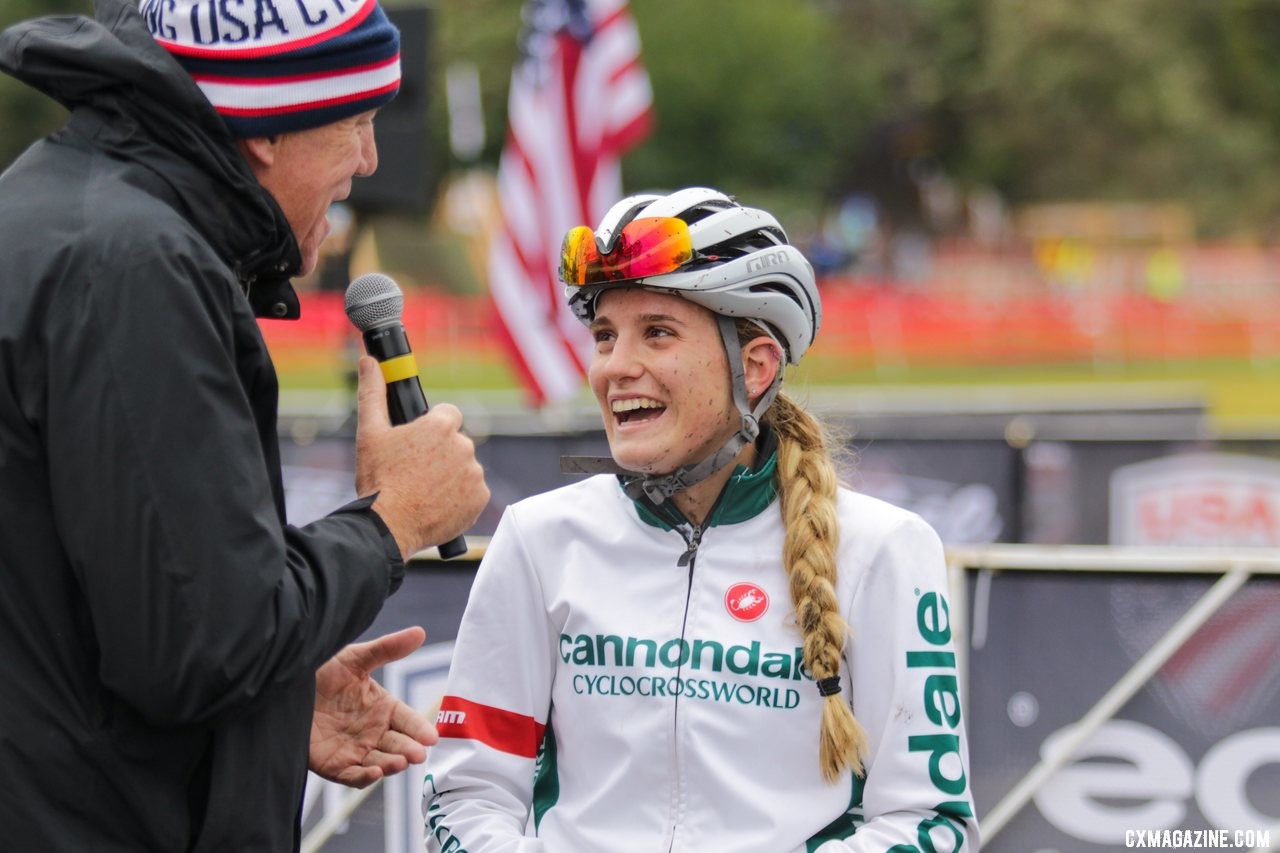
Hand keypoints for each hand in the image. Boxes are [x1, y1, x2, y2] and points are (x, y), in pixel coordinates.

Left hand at [310, 626, 437, 787]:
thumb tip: (420, 632)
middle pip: (397, 744)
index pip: (408, 721)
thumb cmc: (321, 670)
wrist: (282, 686)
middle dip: (409, 750)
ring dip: (391, 765)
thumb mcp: (355, 658)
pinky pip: (352, 775)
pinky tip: (374, 772)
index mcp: (382, 708)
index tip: (432, 736)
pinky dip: (365, 777)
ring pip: (379, 762)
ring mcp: (353, 749)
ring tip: (399, 762)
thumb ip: (387, 649)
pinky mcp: (332, 765)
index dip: (420, 729)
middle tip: (418, 754)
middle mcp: (372, 731)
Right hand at [354, 356, 488, 558]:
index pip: (449, 415)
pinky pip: (474, 492)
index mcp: (440, 426)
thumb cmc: (378, 479)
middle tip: (417, 471)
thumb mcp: (370, 433)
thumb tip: (369, 362)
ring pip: (464, 467)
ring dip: (451, 475)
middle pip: (456, 443)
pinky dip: (460, 497)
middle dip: (440, 454)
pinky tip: (439, 503)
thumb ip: (373, 393)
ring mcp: (474, 473)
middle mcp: (463, 446)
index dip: (433, 428)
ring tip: (425, 490)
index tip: (420, 444)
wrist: (388, 526)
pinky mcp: (480, 498)